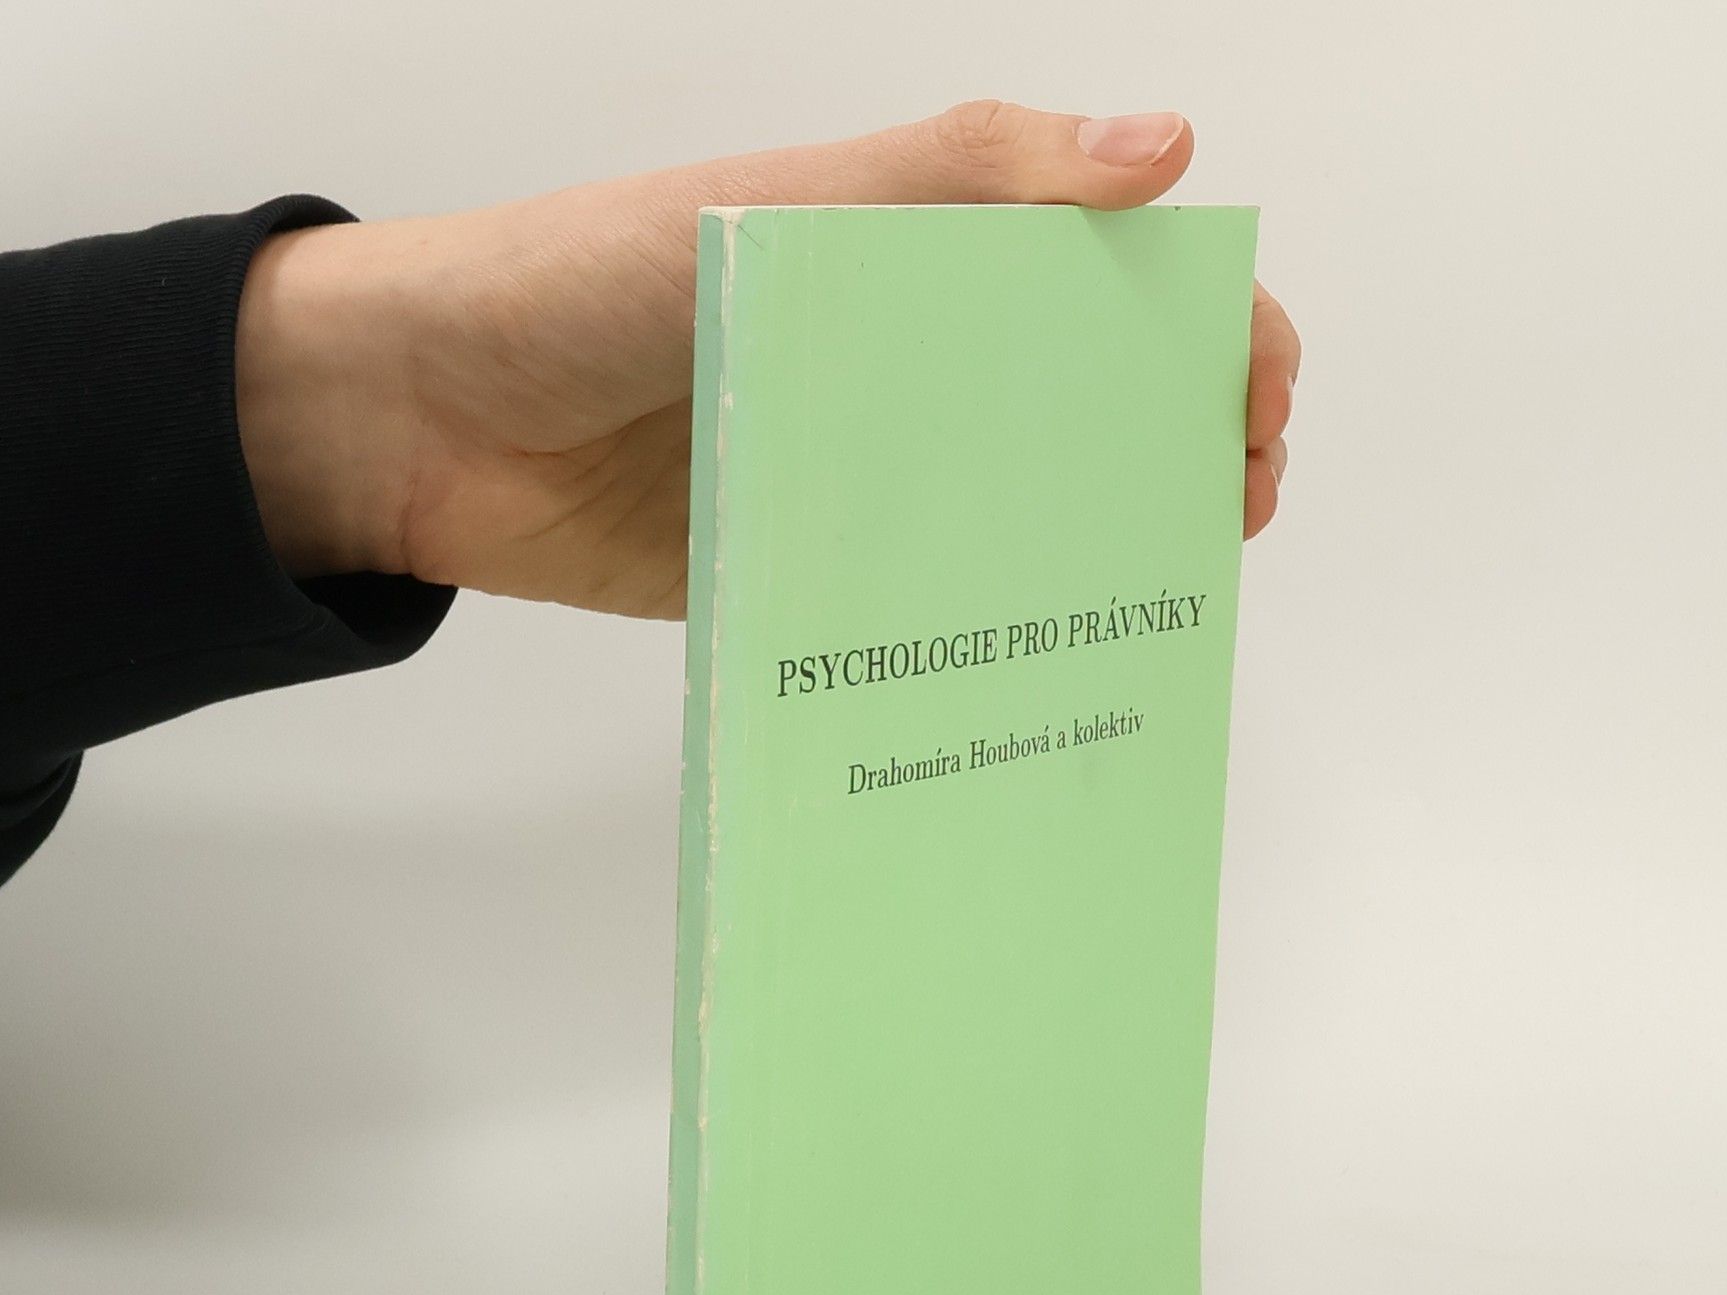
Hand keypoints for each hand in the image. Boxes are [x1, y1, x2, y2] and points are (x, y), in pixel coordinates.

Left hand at [236, 102, 1300, 616]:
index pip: (1116, 279)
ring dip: (1107, 549)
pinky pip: (934, 599)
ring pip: (1029, 510)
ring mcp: (872, 476)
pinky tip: (1047, 664)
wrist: (426, 422)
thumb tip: (1166, 151)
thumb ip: (962, 178)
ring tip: (1152, 604)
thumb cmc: (587, 282)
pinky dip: (1000, 626)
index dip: (1213, 334)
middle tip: (1219, 524)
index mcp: (926, 256)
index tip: (1253, 415)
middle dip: (1186, 453)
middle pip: (1096, 404)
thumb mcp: (785, 207)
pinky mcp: (821, 572)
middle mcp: (916, 365)